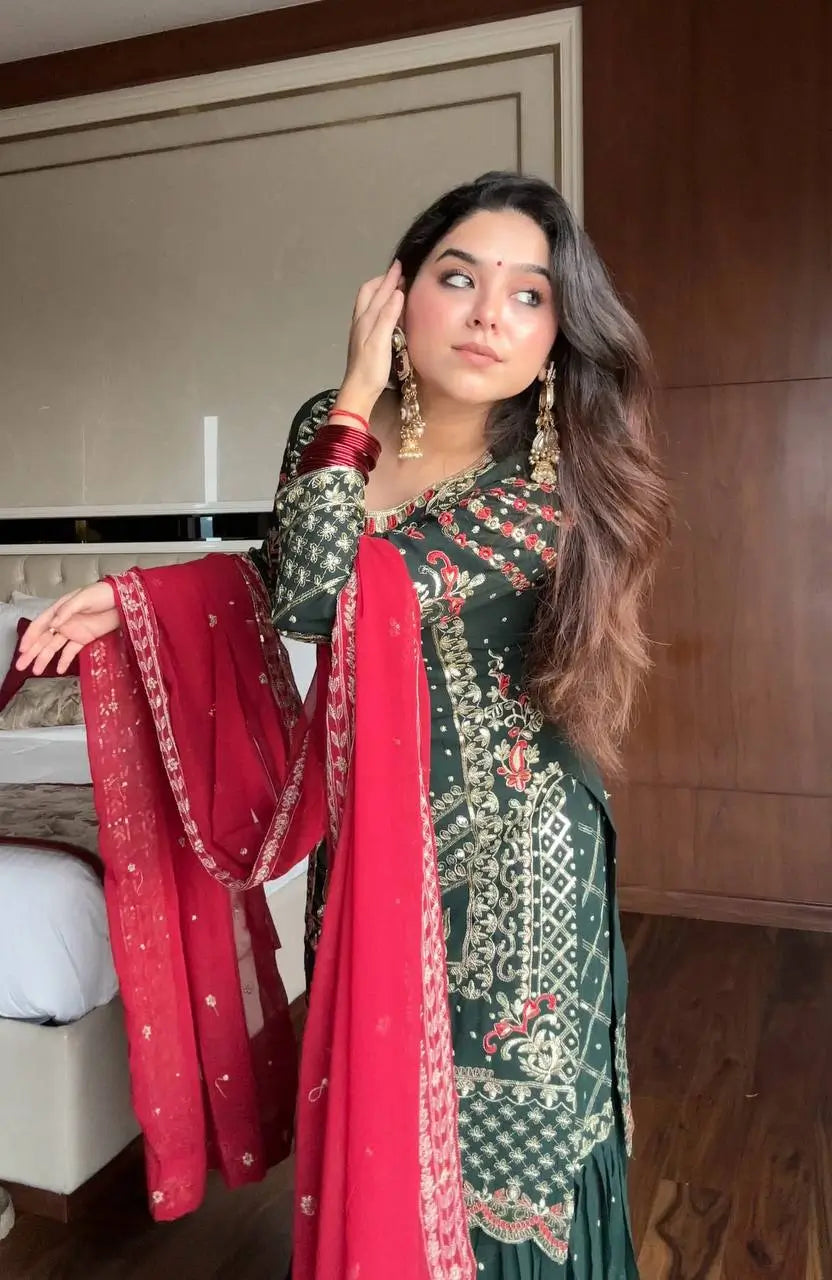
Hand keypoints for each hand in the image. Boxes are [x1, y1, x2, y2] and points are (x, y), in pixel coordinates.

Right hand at [16, 581, 119, 674]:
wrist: (123, 600)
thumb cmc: (102, 593)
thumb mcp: (83, 598)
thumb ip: (67, 610)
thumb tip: (53, 623)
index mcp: (59, 609)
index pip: (40, 625)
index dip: (30, 637)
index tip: (22, 650)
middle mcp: (63, 622)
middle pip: (44, 639)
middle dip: (32, 652)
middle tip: (21, 666)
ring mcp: (73, 631)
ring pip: (54, 647)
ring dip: (45, 658)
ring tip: (36, 671)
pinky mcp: (85, 638)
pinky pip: (71, 651)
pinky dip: (65, 660)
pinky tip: (59, 670)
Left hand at [334, 261, 404, 420]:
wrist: (359, 390)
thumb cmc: (371, 368)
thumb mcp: (380, 341)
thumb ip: (387, 316)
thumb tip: (397, 292)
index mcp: (365, 319)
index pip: (378, 292)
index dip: (389, 279)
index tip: (400, 266)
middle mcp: (361, 321)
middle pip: (368, 293)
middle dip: (382, 281)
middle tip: (397, 274)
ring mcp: (361, 331)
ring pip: (368, 303)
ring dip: (380, 292)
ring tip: (393, 287)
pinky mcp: (364, 340)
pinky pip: (371, 314)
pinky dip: (380, 305)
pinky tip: (387, 311)